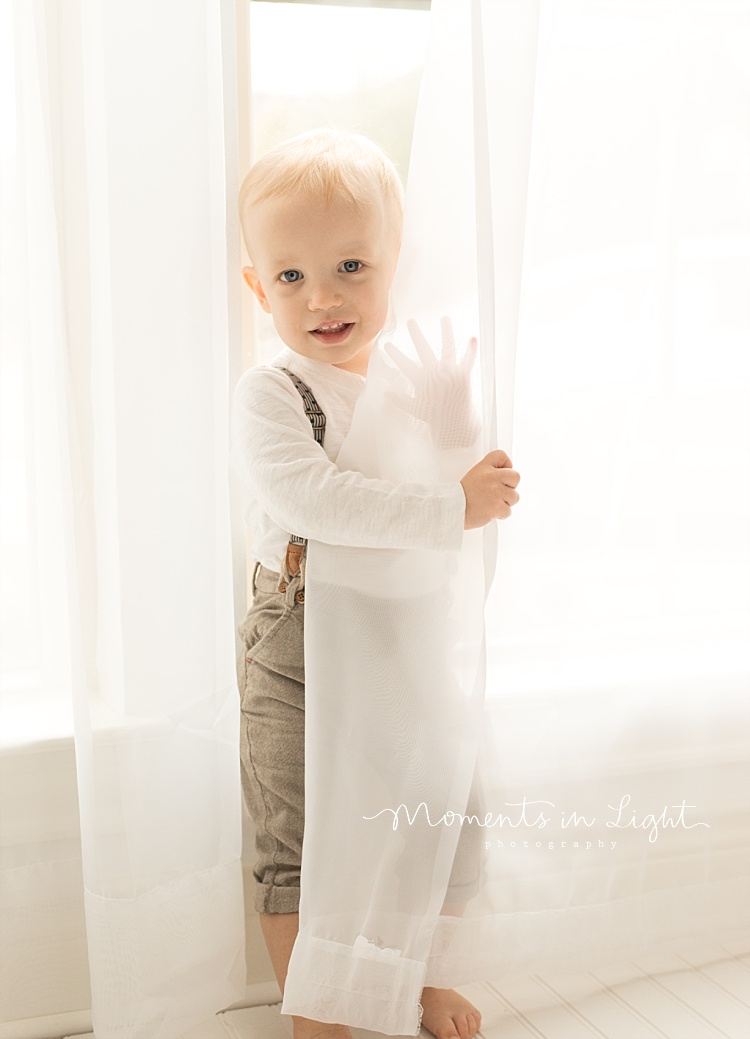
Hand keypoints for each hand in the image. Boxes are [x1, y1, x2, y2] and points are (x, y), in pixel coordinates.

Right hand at [383, 316, 480, 448]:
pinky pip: (468, 360)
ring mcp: (449, 373)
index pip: (405, 365)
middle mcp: (434, 374)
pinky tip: (473, 337)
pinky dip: (471, 349)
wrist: (456, 425)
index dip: (395, 355)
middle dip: (416, 335)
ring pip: (447, 348)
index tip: (387, 345)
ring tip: (445, 318)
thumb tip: (386, 392)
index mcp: (422, 381)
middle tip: (411, 321)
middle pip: (423, 350)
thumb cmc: (435, 417)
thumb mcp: (415, 409)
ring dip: (446, 332)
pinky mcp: (463, 376)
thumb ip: (401, 399)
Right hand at [460, 450, 519, 528]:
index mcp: (485, 468)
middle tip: (497, 492)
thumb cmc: (463, 494)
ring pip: (514, 497)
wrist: (453, 509)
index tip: (499, 475)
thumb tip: (507, 474)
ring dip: (505, 502)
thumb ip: (490, 470)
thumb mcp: (474, 474)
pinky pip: (508, 511)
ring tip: (491, 503)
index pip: (502, 455)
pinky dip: (500, 514)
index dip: (506, 466)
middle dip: (510, 486)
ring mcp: (496, 492)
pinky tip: (489, 511)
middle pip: (516, 477)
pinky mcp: (497, 507)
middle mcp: (492, 477)